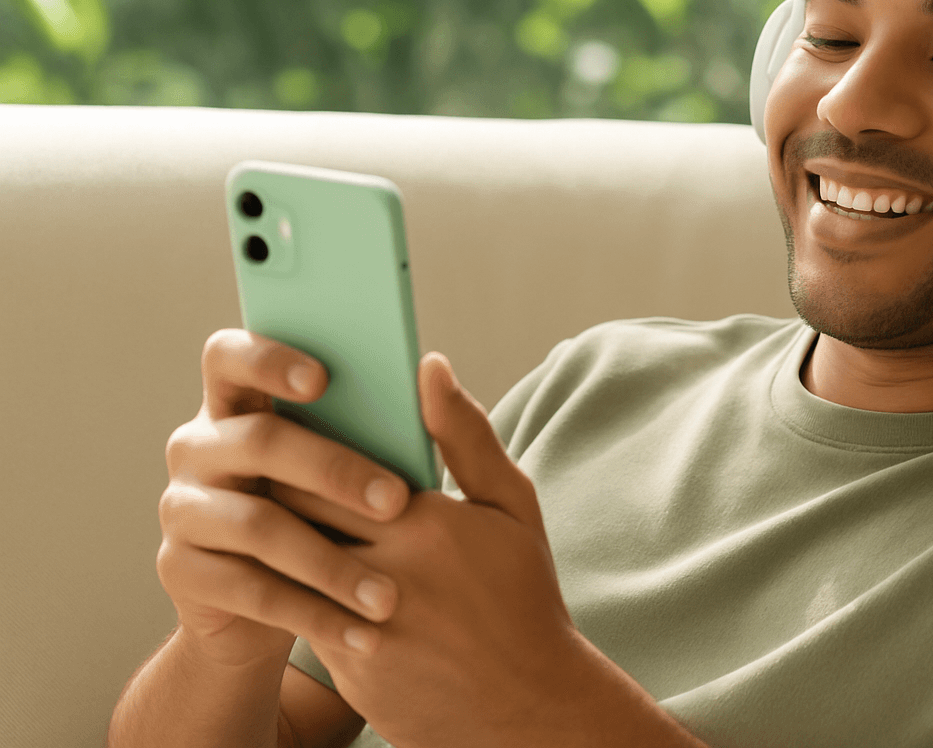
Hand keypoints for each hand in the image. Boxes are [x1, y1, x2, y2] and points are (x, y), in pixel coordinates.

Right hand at [155, 330, 412, 669]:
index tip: (324, 378)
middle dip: (334, 469)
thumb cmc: (339, 509)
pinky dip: (313, 613)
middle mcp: (199, 446)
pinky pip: (250, 590)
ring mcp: (182, 508)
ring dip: (330, 562)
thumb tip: (434, 367)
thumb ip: (393, 417)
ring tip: (389, 595)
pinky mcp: (179, 570)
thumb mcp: (364, 463)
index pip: (230, 356)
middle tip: (398, 502)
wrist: (283, 602)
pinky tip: (362, 633)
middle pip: (259, 441)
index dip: (269, 359)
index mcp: (240, 401)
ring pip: (258, 524)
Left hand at [270, 352, 606, 747]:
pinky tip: (294, 585)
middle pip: (298, 513)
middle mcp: (390, 571)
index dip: (301, 447)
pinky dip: (292, 598)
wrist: (527, 705)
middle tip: (264, 468)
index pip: (330, 467)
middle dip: (278, 489)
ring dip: (274, 545)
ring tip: (271, 525)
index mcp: (427, 521)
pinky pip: (303, 621)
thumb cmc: (521, 595)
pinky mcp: (351, 671)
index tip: (289, 428)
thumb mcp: (511, 507)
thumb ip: (465, 434)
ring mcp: (366, 626)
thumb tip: (428, 367)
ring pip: (290, 567)